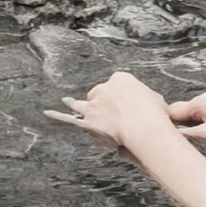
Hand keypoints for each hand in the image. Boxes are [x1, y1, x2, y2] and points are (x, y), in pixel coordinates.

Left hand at [45, 69, 175, 151]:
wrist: (144, 127)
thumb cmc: (156, 116)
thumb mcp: (158, 103)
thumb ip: (151, 103)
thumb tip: (157, 109)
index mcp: (121, 79)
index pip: (115, 88)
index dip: (119, 100)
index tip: (124, 108)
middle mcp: (104, 88)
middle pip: (98, 95)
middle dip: (102, 105)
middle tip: (110, 117)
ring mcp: (94, 104)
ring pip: (82, 104)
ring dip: (75, 104)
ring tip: (67, 101)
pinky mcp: (88, 120)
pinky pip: (69, 117)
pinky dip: (58, 115)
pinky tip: (48, 112)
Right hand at [167, 91, 205, 147]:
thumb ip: (188, 134)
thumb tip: (170, 134)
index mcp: (201, 102)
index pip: (174, 112)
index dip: (165, 124)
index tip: (155, 135)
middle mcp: (205, 97)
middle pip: (181, 111)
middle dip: (175, 124)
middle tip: (167, 140)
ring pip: (191, 114)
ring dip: (187, 126)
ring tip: (184, 140)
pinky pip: (200, 115)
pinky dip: (196, 124)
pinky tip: (197, 135)